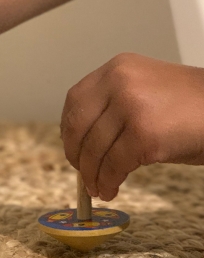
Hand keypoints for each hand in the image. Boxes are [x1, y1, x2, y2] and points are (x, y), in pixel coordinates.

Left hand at [61, 53, 203, 200]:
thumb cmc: (189, 107)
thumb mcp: (142, 93)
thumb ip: (111, 108)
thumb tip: (81, 145)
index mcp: (117, 69)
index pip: (75, 101)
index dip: (68, 131)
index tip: (73, 150)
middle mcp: (120, 82)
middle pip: (78, 127)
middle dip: (76, 156)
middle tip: (83, 173)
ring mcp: (132, 106)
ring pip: (94, 150)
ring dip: (92, 176)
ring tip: (98, 188)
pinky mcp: (144, 134)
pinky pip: (113, 165)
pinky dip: (108, 182)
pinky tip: (111, 189)